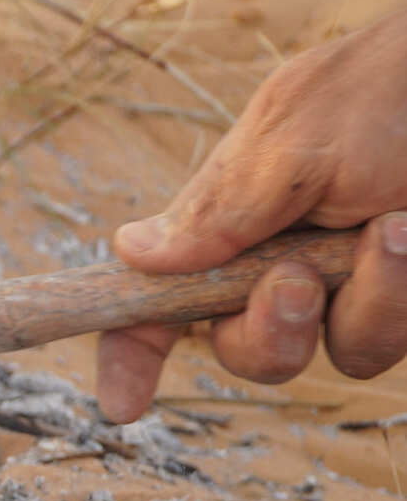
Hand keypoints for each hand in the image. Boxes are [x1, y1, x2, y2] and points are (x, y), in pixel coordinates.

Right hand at [96, 8, 406, 422]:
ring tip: (387, 233)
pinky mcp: (392, 302)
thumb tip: (131, 253)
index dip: (131, 355)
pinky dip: (393, 296)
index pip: (157, 302)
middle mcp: (274, 266)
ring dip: (353, 308)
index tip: (123, 406)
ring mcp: (340, 289)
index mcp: (224, 228)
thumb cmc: (377, 94)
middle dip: (264, 334)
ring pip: (318, 357)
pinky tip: (404, 236)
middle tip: (295, 281)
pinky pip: (378, 344)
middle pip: (241, 350)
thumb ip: (221, 208)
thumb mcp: (289, 140)